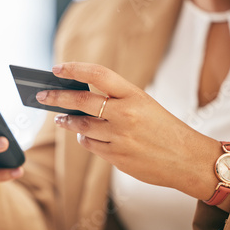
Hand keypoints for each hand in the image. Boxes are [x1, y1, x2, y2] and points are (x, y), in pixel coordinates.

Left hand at [36, 62, 220, 201]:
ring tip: (61, 119)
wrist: (188, 160)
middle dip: (56, 98)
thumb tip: (79, 102)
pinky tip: (84, 135)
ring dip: (68, 122)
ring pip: (81, 126)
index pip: (98, 74)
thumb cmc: (165, 129)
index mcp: (135, 95)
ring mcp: (120, 138)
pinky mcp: (116, 157)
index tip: (57, 68)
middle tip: (41, 95)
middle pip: (80, 101)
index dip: (74, 68)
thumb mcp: (145, 105)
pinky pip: (90, 145)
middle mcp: (125, 115)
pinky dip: (84, 138)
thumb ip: (116, 101)